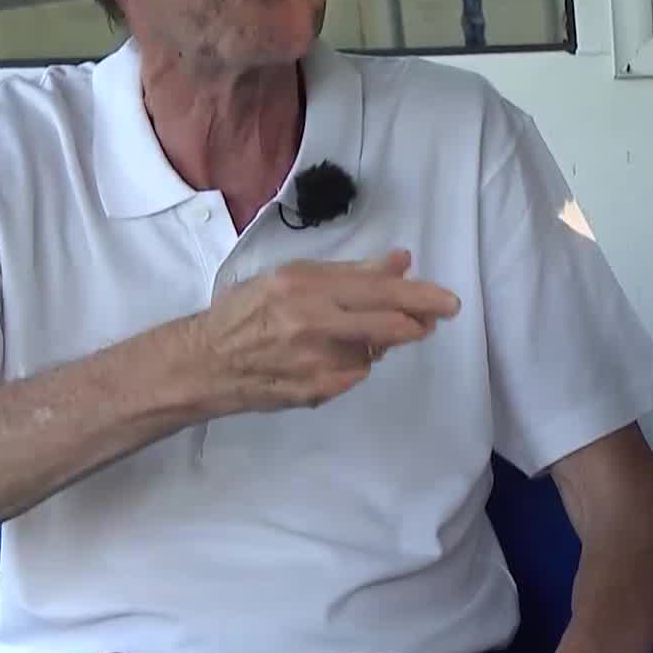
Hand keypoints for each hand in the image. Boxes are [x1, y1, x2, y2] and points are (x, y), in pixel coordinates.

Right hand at [184, 250, 460, 413]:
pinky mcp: (315, 392)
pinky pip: (354, 375)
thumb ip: (350, 271)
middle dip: (418, 322)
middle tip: (432, 320)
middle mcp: (312, 323)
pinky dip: (353, 364)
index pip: (379, 290)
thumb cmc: (246, 312)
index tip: (449, 301)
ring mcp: (315, 362)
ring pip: (374, 353)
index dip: (420, 296)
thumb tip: (401, 260)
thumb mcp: (292, 277)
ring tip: (348, 334)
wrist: (204, 364)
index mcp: (305, 287)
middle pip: (389, 325)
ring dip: (377, 344)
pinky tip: (327, 357)